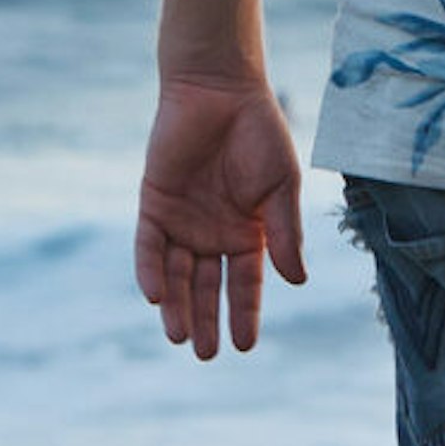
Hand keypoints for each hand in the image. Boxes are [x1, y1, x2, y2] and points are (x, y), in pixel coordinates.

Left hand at [135, 71, 308, 360]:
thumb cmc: (259, 133)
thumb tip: (296, 281)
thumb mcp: (281, 188)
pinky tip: (156, 296)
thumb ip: (285, 233)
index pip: (246, 283)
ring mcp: (182, 219)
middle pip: (207, 286)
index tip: (245, 345)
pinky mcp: (154, 203)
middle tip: (205, 355)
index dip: (245, 314)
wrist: (220, 90)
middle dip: (205, 320)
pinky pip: (148, 245)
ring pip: (177, 273)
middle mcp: (212, 232)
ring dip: (176, 305)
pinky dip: (151, 270)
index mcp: (249, 232)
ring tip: (179, 338)